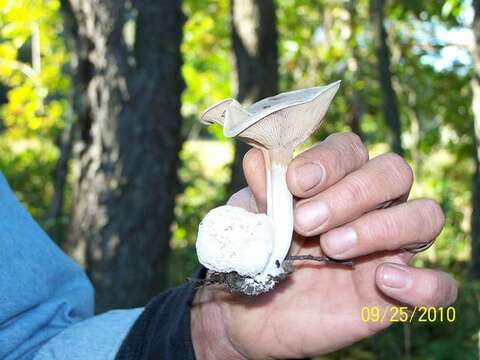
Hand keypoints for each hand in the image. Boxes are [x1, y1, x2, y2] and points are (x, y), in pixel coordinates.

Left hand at [191, 132, 457, 359]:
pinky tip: (383, 280)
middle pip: (393, 173)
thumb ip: (260, 191)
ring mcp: (385, 249)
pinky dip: (424, 283)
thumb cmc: (253, 252)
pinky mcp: (391, 295)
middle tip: (306, 222)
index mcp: (333, 181)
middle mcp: (368, 207)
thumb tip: (260, 159)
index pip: (352, 149)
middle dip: (351, 193)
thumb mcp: (250, 218)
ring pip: (424, 216)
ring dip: (382, 227)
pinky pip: (438, 286)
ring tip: (333, 248)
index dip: (329, 160)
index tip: (295, 182)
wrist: (246, 311)